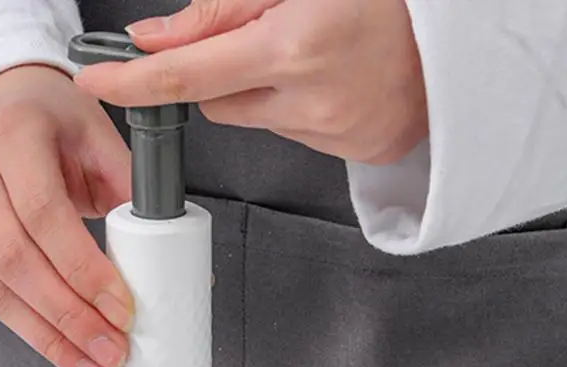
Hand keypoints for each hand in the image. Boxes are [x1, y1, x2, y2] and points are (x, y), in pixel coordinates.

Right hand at [0, 65, 133, 366]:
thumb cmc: (51, 121)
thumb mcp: (98, 137)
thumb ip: (131, 189)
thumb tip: (171, 255)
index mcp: (14, 134)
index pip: (43, 214)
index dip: (83, 270)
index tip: (121, 309)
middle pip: (15, 261)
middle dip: (69, 318)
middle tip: (112, 353)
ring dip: (49, 338)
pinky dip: (28, 331)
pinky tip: (64, 352)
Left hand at [74, 0, 426, 165]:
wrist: (470, 35)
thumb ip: (222, 9)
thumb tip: (156, 39)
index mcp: (296, 44)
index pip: (187, 75)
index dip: (133, 82)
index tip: (96, 82)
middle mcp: (313, 99)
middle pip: (217, 104)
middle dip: (223, 72)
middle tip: (268, 36)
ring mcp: (336, 133)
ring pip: (256, 120)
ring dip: (265, 90)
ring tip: (314, 55)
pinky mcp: (356, 152)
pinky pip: (297, 135)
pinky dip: (301, 108)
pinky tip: (335, 80)